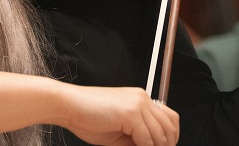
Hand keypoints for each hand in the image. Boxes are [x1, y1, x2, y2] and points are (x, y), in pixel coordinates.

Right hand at [56, 85, 179, 145]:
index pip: (170, 118)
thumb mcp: (119, 130)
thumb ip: (138, 137)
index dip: (170, 137)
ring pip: (160, 134)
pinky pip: (147, 139)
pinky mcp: (131, 113)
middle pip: (170, 126)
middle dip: (166, 144)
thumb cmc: (87, 116)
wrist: (67, 105)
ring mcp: (138, 104)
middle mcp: (142, 98)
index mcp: (140, 99)